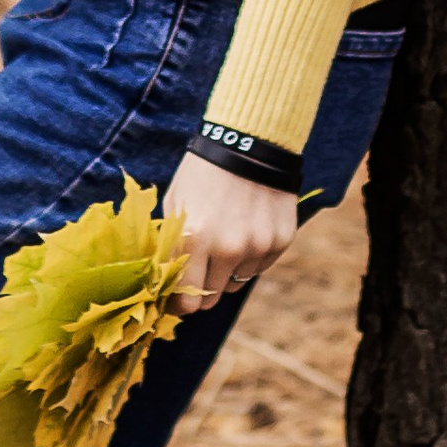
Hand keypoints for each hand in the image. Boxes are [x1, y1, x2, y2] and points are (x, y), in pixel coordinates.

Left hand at [163, 151, 298, 312]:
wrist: (249, 141)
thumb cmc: (202, 173)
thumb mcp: (175, 204)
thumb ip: (171, 245)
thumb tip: (165, 282)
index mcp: (196, 238)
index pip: (187, 300)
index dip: (179, 304)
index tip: (175, 300)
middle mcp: (229, 248)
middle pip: (212, 297)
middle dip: (200, 289)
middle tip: (197, 271)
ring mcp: (258, 246)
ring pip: (236, 282)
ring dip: (226, 271)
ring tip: (222, 239)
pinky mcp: (280, 241)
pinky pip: (259, 267)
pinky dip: (249, 258)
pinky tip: (244, 231)